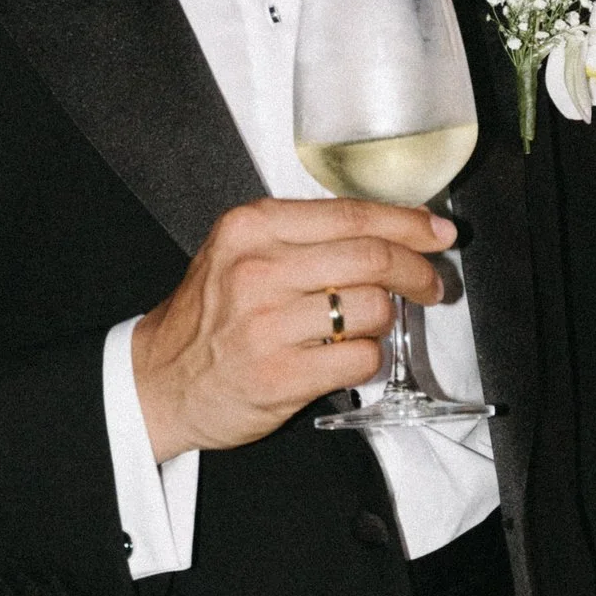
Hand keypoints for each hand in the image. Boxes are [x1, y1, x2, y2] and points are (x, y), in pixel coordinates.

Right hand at [131, 198, 455, 455]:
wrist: (159, 381)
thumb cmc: (210, 317)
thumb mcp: (241, 253)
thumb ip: (307, 236)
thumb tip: (395, 228)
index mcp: (252, 228)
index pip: (352, 215)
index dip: (408, 224)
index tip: (437, 233)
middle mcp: (257, 270)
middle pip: (372, 258)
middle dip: (417, 271)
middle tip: (430, 284)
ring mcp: (267, 325)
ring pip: (373, 309)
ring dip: (385, 320)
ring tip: (365, 327)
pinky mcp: (279, 375)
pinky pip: (360, 359)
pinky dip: (367, 359)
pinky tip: (345, 357)